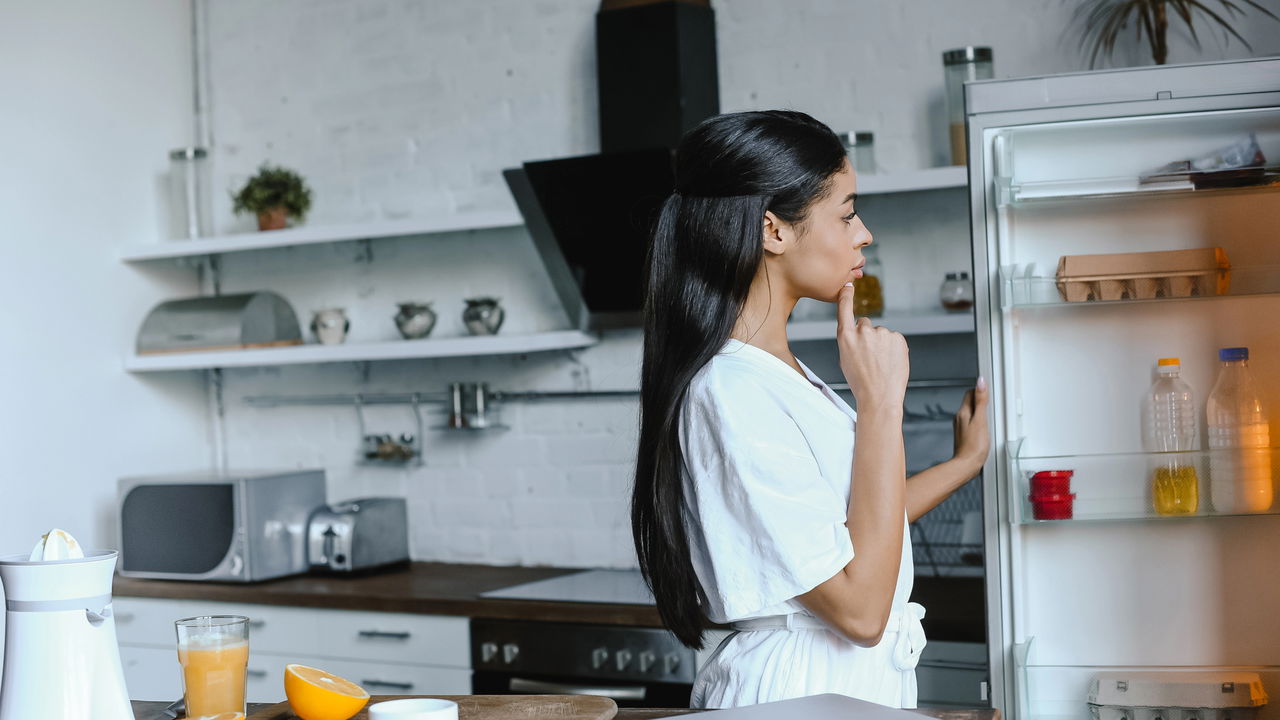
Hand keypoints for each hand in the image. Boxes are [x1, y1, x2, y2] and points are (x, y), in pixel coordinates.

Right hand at [836, 282, 908, 411]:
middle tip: (869, 357)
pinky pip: (894, 339)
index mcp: (845, 337)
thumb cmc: (861, 382)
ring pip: (881, 334)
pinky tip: (890, 362)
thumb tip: (861, 332)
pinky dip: (894, 348)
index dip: (846, 296)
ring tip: (881, 364)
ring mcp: (882, 334)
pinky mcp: (898, 338)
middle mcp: (863, 331)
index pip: (844, 309)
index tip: (848, 286)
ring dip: (881, 345)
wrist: (879, 397)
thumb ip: (850, 341)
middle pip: (865, 324)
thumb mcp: (845, 359)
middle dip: (867, 336)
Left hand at [953, 377, 990, 470]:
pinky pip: (973, 422)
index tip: (988, 387)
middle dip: (980, 398)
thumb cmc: (974, 446)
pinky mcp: (966, 435)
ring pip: (971, 412)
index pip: (969, 393)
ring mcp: (962, 427)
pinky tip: (986, 425)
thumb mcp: (981, 420)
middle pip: (970, 402)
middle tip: (992, 398)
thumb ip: (981, 401)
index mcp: (963, 413)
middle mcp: (960, 418)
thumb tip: (980, 383)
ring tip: (991, 411)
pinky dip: (980, 420)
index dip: (979, 389)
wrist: (967, 464)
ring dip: (980, 410)